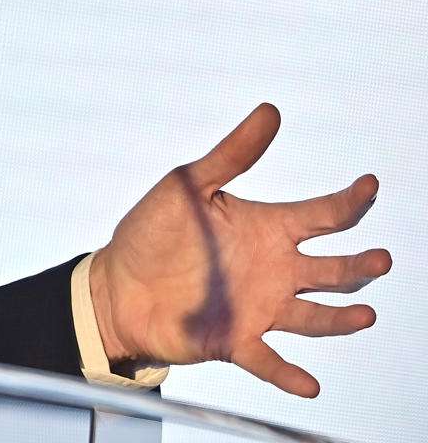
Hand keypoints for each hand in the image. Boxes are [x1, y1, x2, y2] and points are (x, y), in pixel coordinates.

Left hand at [90, 102, 391, 396]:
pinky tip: (309, 384)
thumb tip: (270, 112)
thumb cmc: (152, 233)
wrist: (116, 283)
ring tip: (364, 314)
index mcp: (266, 229)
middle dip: (358, 266)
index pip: (322, 215)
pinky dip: (290, 375)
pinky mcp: (235, 340)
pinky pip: (269, 361)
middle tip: (379, 259)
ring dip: (340, 319)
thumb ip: (231, 154)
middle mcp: (273, 270)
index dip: (348, 202)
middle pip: (332, 270)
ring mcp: (259, 307)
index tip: (369, 185)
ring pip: (314, 317)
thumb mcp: (187, 185)